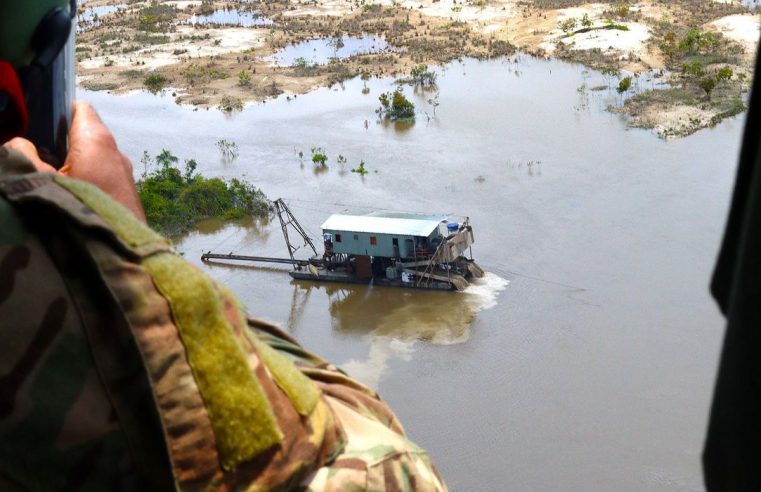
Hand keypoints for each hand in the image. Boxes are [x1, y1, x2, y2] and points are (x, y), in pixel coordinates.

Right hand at [3, 101, 145, 221]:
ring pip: (93, 160)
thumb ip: (22, 155)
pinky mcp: (126, 196)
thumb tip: (18, 143)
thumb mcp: (38, 181)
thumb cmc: (79, 210)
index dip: (57, 110)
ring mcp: (124, 175)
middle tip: (36, 155)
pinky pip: (101, 179)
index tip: (38, 122)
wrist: (120, 252)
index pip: (79, 108)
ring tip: (49, 178)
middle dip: (60, 142)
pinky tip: (68, 197)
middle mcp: (116, 153)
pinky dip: (85, 181)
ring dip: (72, 165)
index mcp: (96, 140)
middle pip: (84, 135)